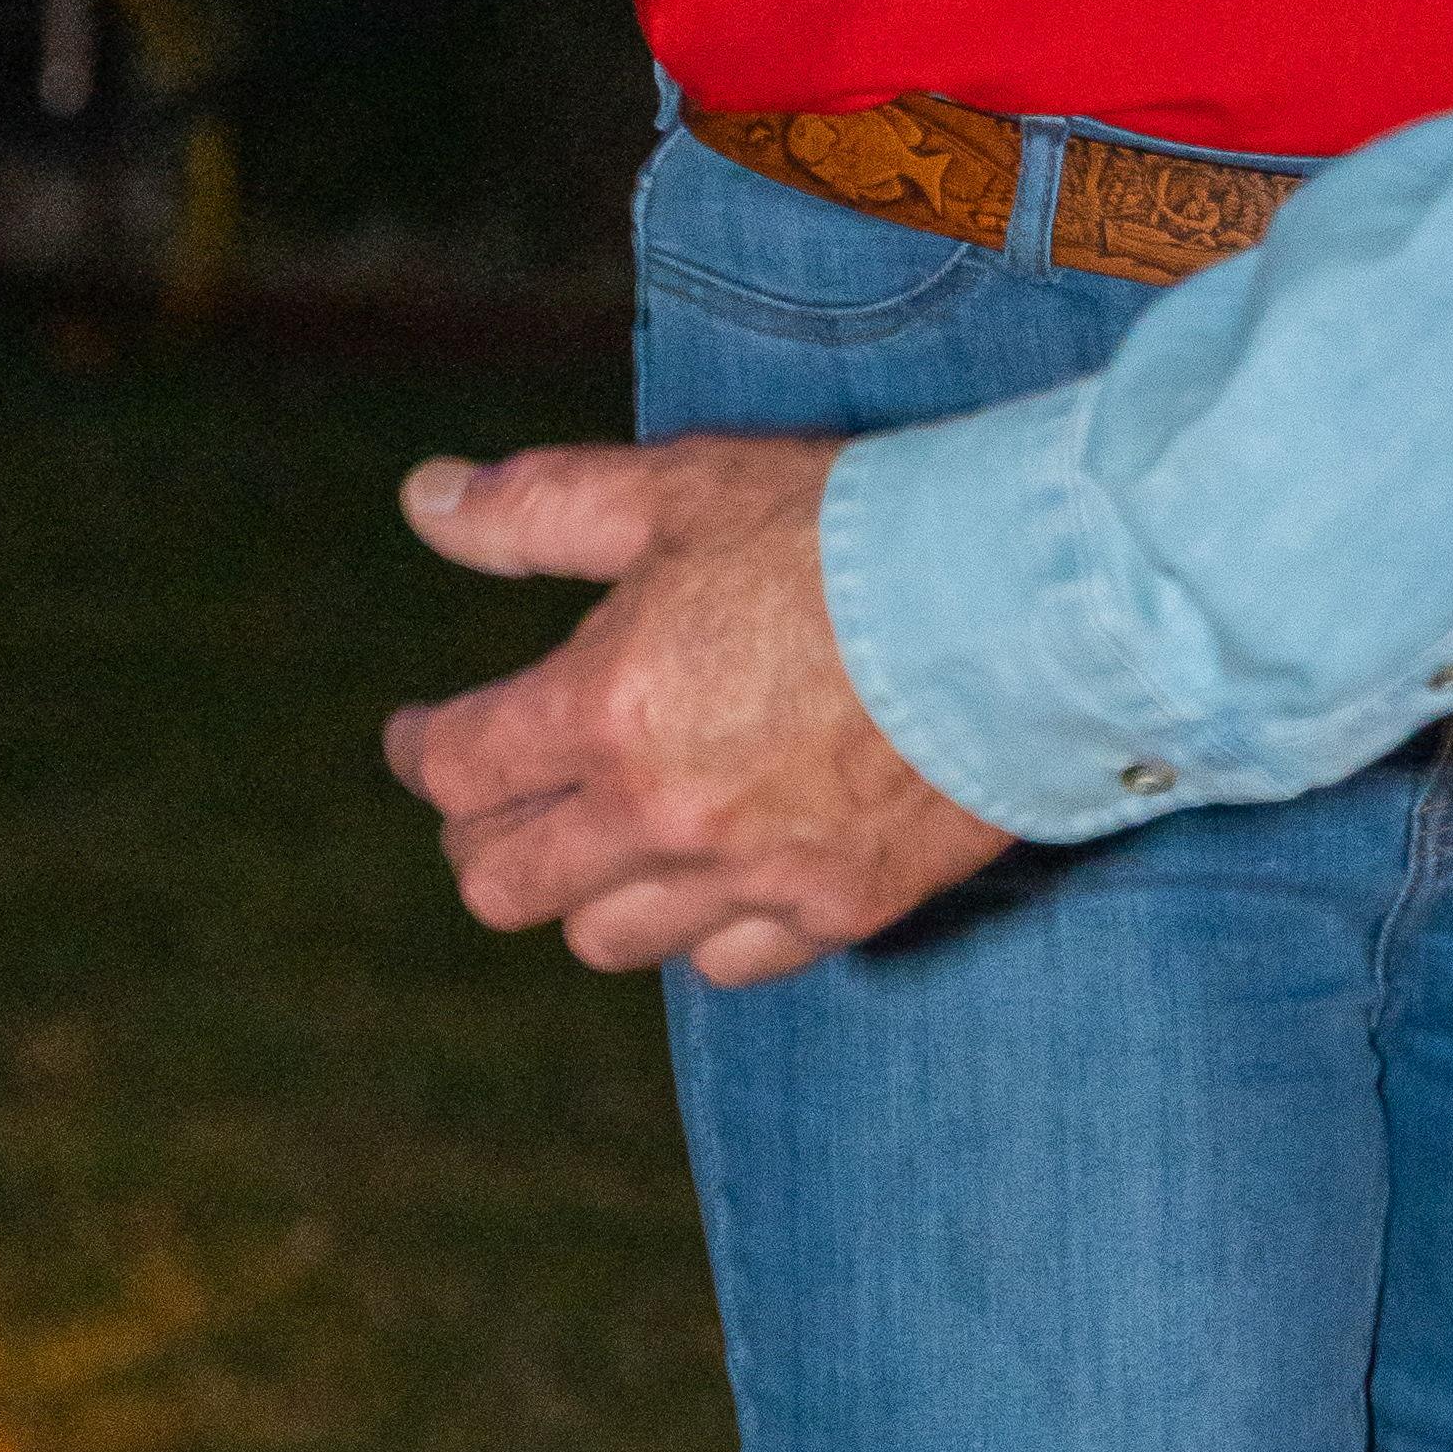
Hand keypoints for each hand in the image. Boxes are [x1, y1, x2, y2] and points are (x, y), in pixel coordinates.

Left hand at [382, 432, 1010, 978]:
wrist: (1029, 603)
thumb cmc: (849, 530)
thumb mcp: (682, 490)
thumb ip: (540, 507)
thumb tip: (426, 499)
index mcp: (605, 709)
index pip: (457, 769)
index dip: (423, 751)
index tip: (424, 736)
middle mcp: (660, 816)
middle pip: (507, 884)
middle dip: (485, 837)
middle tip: (502, 798)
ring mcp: (749, 878)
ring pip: (609, 938)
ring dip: (589, 890)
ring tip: (608, 837)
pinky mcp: (837, 910)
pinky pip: (729, 961)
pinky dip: (705, 928)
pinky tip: (716, 875)